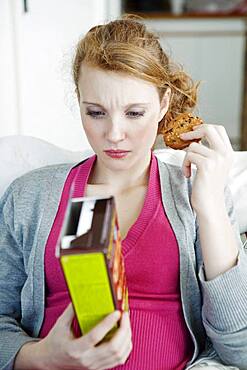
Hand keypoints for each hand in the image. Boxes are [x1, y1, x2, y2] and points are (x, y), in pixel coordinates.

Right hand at [16, 303, 131, 369]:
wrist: (50, 363)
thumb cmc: (55, 342)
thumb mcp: (61, 324)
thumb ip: (72, 310)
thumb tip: (83, 294)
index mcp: (75, 349)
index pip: (95, 336)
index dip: (108, 323)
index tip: (117, 312)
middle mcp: (86, 360)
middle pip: (113, 348)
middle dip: (124, 330)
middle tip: (125, 315)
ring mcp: (94, 366)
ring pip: (119, 355)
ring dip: (127, 338)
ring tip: (126, 323)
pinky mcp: (99, 368)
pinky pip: (119, 360)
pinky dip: (125, 347)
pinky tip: (125, 335)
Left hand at [180, 124, 233, 212]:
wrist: (209, 205)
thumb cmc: (207, 187)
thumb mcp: (214, 166)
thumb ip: (210, 151)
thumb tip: (193, 136)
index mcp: (228, 153)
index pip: (219, 129)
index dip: (203, 127)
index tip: (192, 132)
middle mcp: (225, 154)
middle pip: (208, 129)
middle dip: (193, 132)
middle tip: (183, 138)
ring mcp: (217, 159)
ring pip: (193, 145)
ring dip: (186, 157)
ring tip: (188, 168)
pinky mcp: (206, 165)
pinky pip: (189, 155)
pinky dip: (184, 165)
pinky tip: (187, 175)